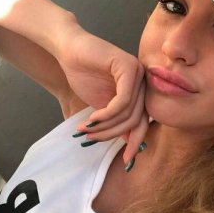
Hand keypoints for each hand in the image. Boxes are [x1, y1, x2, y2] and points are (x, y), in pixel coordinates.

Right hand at [56, 17, 148, 162]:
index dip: (135, 143)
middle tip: (91, 139)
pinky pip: (122, 101)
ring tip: (86, 129)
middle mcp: (143, 83)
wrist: (69, 51)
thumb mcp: (102, 107)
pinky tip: (92, 118)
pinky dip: (106, 114)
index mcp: (139, 93)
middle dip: (112, 135)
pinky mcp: (128, 66)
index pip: (143, 123)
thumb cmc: (84, 76)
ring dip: (105, 126)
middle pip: (136, 121)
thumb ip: (116, 122)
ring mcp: (138, 73)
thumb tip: (130, 143)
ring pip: (129, 114)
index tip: (126, 161)